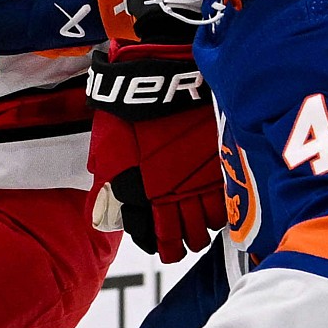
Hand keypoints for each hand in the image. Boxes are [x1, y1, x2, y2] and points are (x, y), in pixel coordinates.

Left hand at [86, 42, 220, 260]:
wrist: (162, 81)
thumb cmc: (128, 112)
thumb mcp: (106, 151)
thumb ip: (107, 187)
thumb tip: (103, 214)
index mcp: (137, 193)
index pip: (149, 235)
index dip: (154, 243)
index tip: (156, 243)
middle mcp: (169, 194)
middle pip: (181, 238)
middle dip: (180, 245)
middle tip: (180, 244)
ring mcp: (197, 182)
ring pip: (205, 225)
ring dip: (201, 230)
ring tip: (199, 229)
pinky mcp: (219, 168)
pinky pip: (224, 203)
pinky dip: (220, 212)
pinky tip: (214, 209)